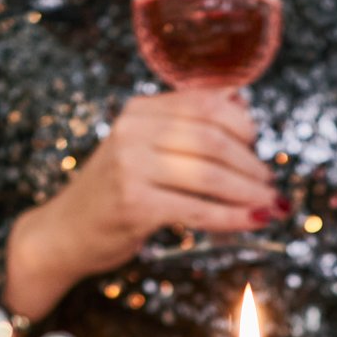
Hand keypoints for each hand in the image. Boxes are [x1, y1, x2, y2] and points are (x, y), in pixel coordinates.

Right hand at [5, 90, 284, 317]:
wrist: (64, 233)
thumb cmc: (115, 194)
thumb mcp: (146, 150)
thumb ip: (185, 127)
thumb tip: (242, 104)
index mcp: (141, 110)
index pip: (207, 103)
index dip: (243, 126)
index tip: (258, 150)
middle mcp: (133, 129)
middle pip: (213, 139)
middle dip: (252, 166)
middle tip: (272, 187)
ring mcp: (131, 165)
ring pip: (210, 175)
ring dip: (249, 194)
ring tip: (271, 207)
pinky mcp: (134, 203)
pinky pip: (197, 209)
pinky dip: (232, 218)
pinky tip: (253, 223)